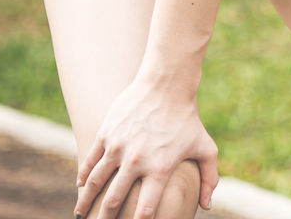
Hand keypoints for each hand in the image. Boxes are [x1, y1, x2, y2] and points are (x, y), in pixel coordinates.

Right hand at [75, 76, 218, 218]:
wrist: (167, 85)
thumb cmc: (188, 118)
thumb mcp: (206, 147)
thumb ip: (209, 178)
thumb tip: (206, 206)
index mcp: (160, 169)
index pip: (146, 209)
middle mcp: (137, 161)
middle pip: (113, 201)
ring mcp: (118, 148)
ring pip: (95, 183)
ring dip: (86, 202)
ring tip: (81, 213)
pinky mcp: (106, 134)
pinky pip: (90, 161)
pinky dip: (83, 176)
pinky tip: (81, 185)